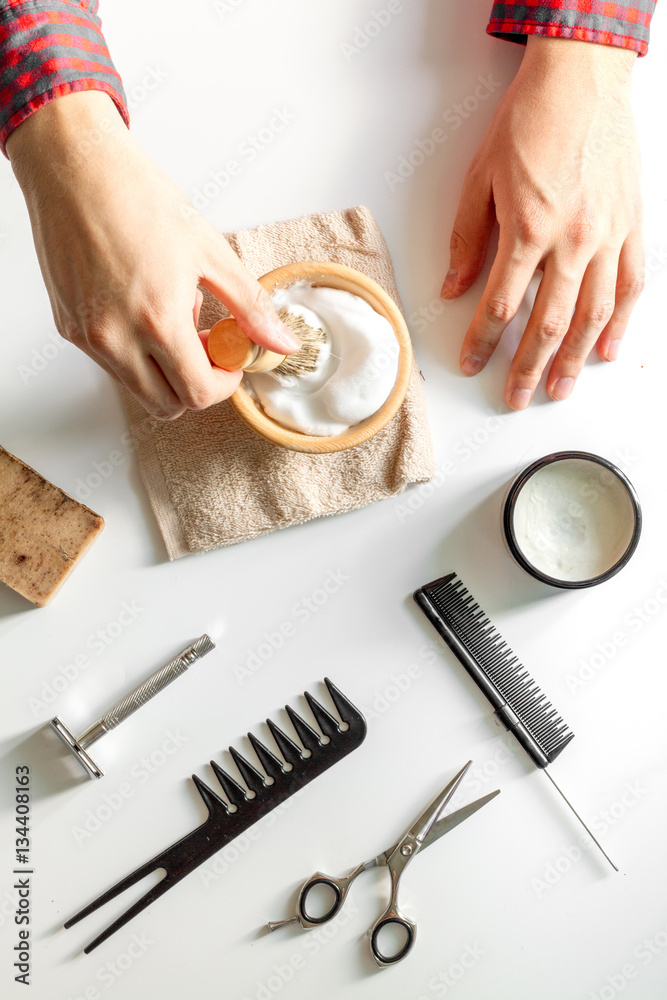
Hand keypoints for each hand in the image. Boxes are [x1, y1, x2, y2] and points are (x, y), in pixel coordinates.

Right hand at [7, 91, 299, 418]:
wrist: (74, 166)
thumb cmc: (137, 198)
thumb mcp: (209, 251)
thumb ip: (249, 306)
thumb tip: (282, 342)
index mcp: (156, 320)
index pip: (198, 393)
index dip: (225, 383)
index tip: (232, 360)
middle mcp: (115, 337)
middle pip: (167, 405)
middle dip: (194, 384)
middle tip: (206, 345)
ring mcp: (87, 336)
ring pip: (137, 389)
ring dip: (163, 370)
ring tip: (170, 317)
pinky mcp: (67, 328)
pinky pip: (110, 364)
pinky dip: (134, 353)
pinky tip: (141, 308)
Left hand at [442, 36, 642, 409]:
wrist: (582, 78)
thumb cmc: (530, 122)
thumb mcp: (480, 179)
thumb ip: (467, 239)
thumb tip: (453, 286)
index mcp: (528, 229)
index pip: (499, 306)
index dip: (482, 342)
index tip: (471, 364)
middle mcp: (572, 240)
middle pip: (549, 323)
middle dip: (528, 367)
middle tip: (516, 397)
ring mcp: (608, 235)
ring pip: (594, 314)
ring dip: (575, 358)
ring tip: (559, 388)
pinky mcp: (632, 225)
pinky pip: (633, 284)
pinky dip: (623, 321)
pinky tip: (609, 349)